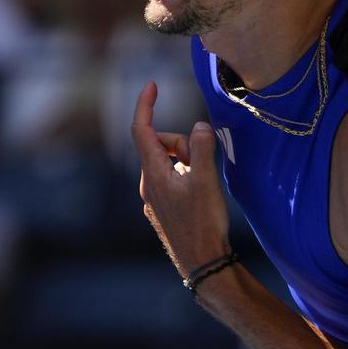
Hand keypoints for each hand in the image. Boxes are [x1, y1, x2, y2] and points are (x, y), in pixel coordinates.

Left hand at [129, 81, 230, 275]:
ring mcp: (154, 198)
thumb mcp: (205, 181)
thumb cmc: (203, 223)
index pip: (141, 130)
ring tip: (204, 184)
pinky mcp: (163, 209)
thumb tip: (199, 126)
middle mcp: (148, 184)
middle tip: (202, 162)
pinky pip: (172, 179)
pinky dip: (185, 175)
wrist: (202, 263)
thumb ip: (201, 149)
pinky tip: (200, 195)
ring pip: (168, 163)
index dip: (145, 105)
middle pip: (160, 145)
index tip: (152, 85)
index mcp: (153, 173)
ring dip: (186, 161)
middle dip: (182, 143)